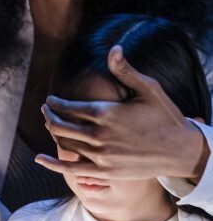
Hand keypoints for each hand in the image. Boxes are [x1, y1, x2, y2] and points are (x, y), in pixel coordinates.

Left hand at [37, 45, 209, 181]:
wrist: (180, 151)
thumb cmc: (165, 117)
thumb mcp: (148, 89)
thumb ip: (125, 71)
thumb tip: (114, 48)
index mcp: (106, 113)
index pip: (69, 107)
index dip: (55, 103)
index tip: (50, 100)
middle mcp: (99, 135)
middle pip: (61, 125)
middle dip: (49, 115)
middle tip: (45, 110)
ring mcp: (101, 156)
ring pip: (64, 143)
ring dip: (52, 132)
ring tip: (49, 124)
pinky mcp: (104, 172)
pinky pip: (72, 169)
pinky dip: (53, 164)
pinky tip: (40, 159)